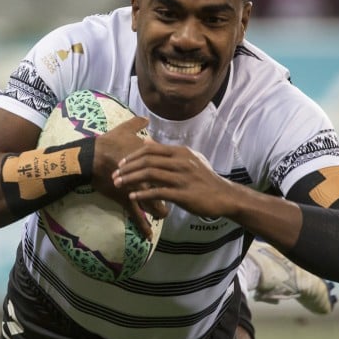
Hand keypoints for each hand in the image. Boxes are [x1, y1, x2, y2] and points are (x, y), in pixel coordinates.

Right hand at [92, 116, 168, 236]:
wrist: (91, 157)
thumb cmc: (107, 143)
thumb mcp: (123, 130)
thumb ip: (136, 125)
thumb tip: (144, 118)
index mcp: (150, 158)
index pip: (167, 168)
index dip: (175, 174)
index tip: (179, 177)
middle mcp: (147, 174)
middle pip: (165, 187)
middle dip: (172, 194)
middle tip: (178, 197)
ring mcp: (137, 187)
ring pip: (153, 202)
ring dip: (159, 210)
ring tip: (164, 214)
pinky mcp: (126, 197)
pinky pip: (136, 215)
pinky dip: (143, 226)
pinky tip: (149, 236)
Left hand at [112, 143, 237, 219]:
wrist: (224, 196)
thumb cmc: (203, 179)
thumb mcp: (188, 160)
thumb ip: (166, 152)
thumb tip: (146, 141)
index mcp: (180, 152)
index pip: (150, 149)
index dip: (132, 156)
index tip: (120, 164)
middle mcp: (181, 162)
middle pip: (147, 161)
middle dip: (127, 168)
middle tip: (115, 175)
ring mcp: (182, 178)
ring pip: (150, 175)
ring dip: (131, 180)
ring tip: (119, 185)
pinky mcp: (183, 194)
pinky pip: (158, 192)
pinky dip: (143, 194)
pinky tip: (133, 197)